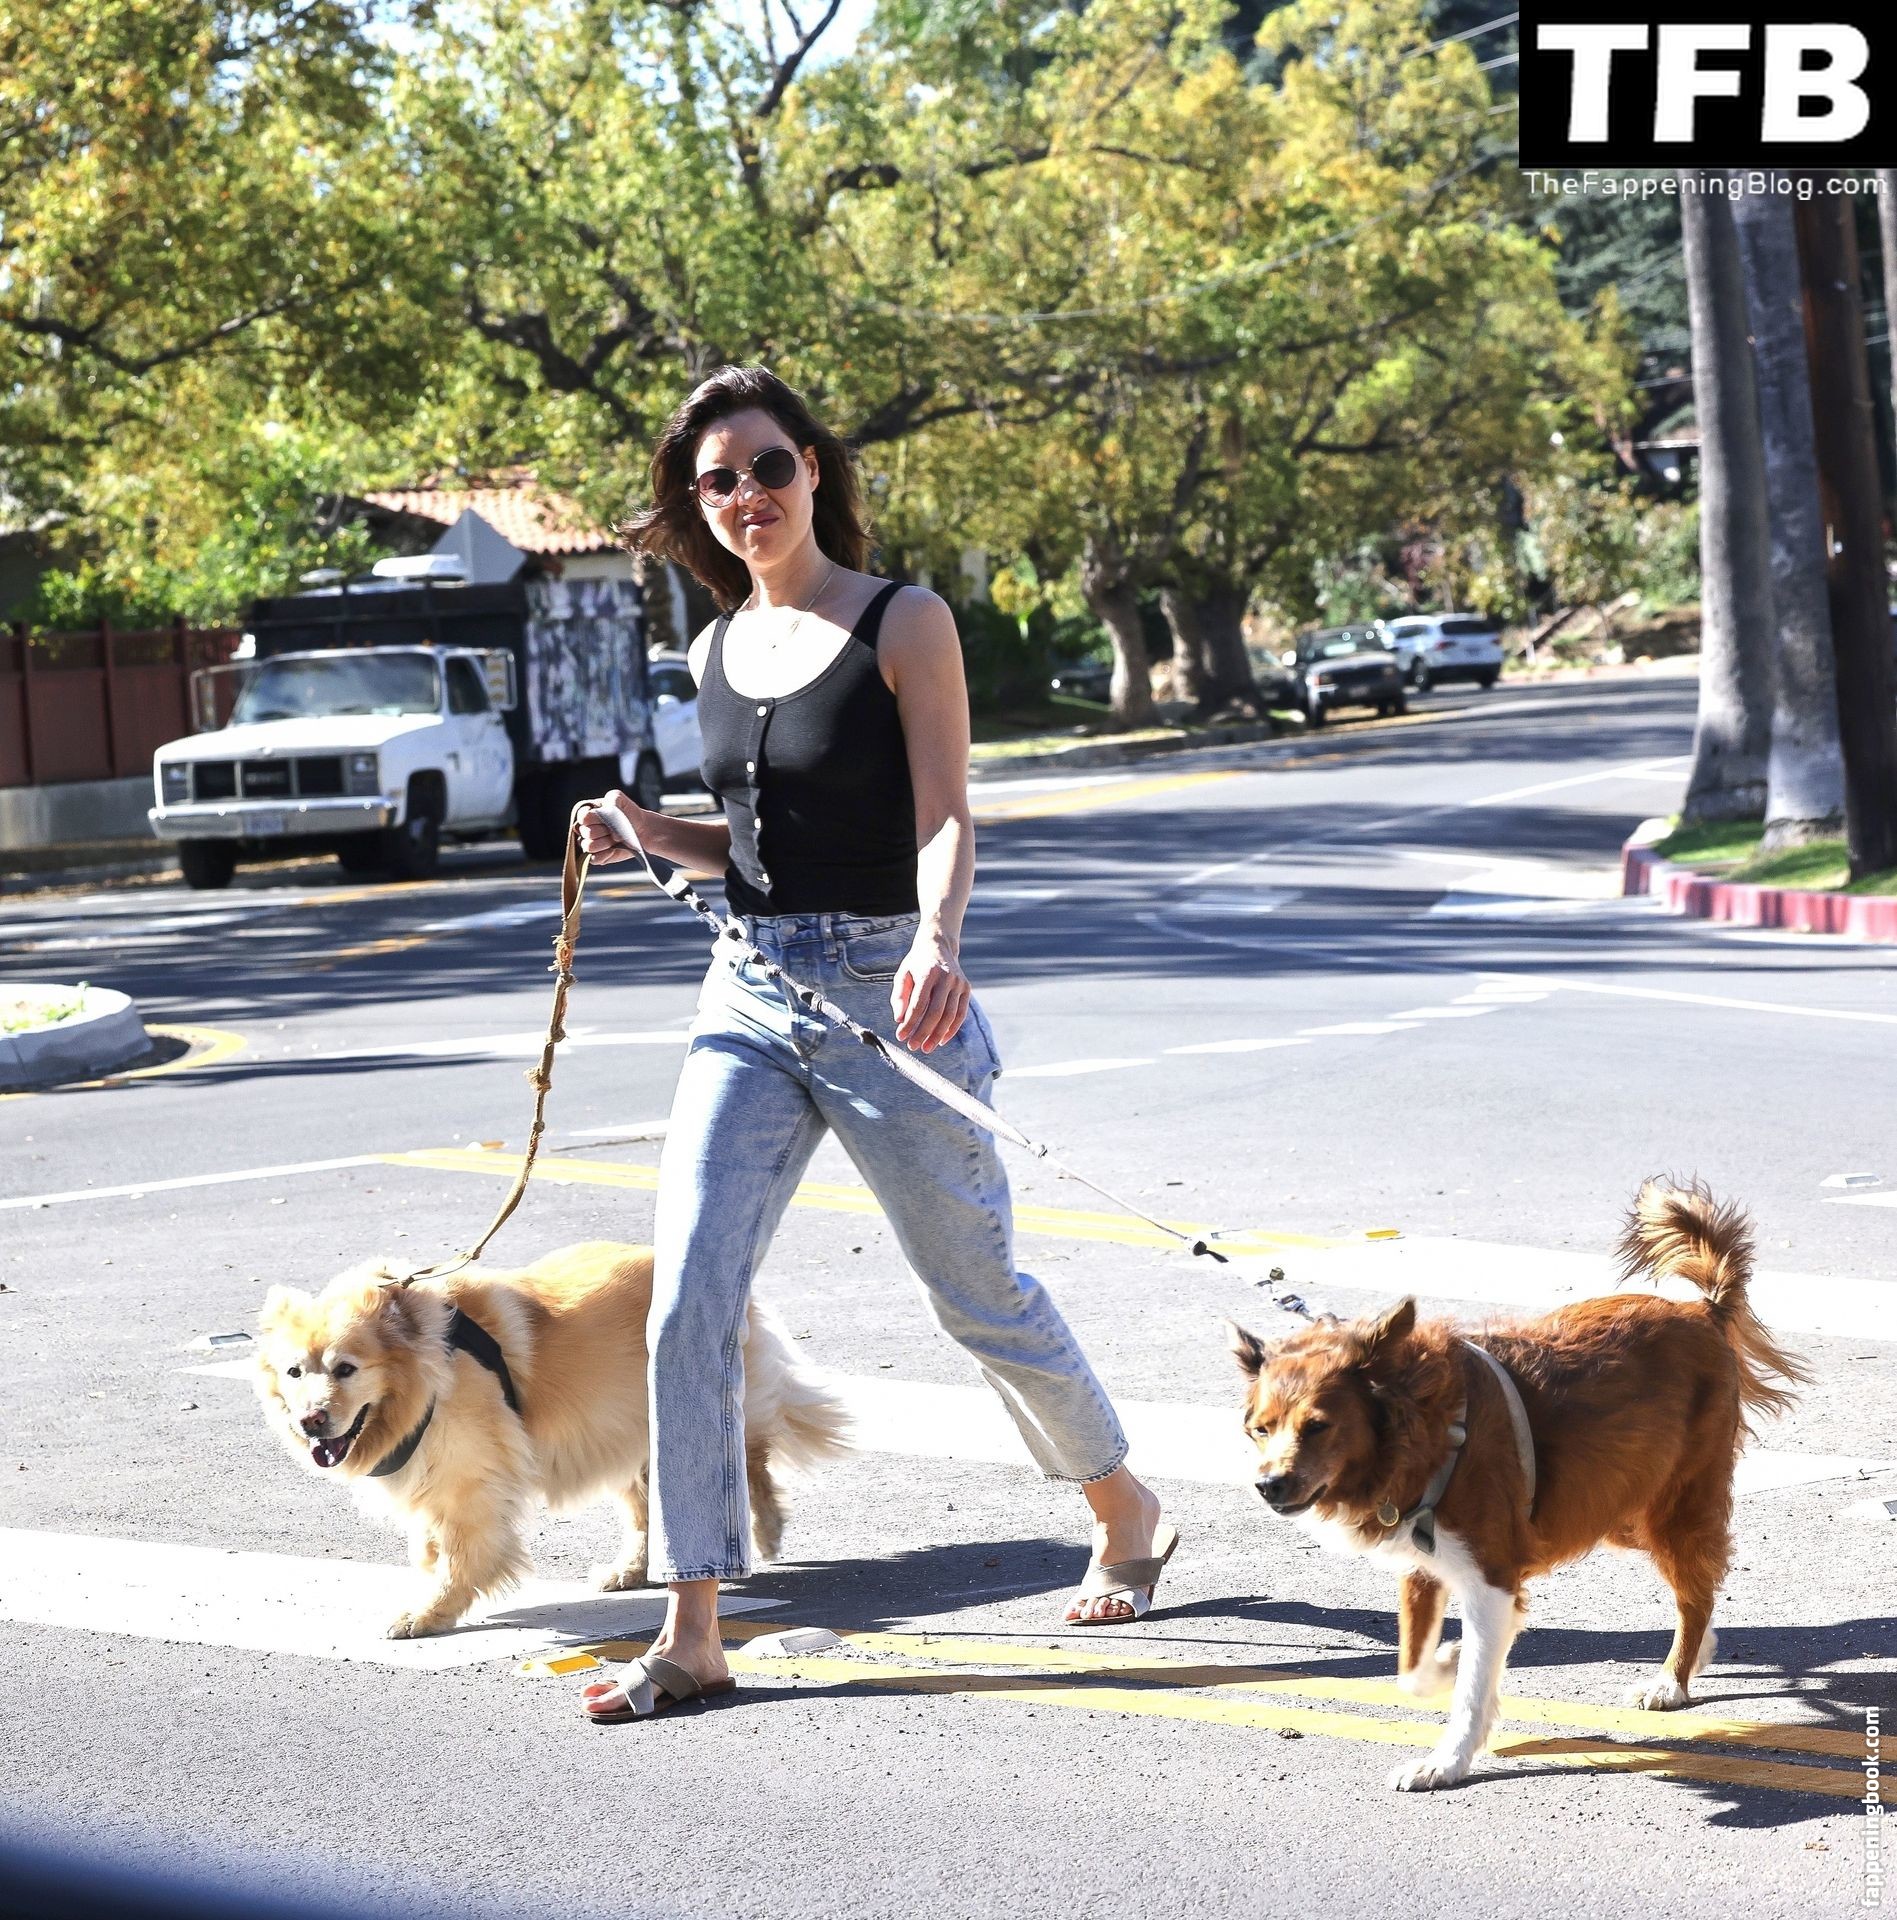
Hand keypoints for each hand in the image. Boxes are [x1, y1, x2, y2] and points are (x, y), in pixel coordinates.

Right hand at [576, 788, 642, 864]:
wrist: (642, 829)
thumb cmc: (628, 812)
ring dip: (604, 842)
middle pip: (586, 832)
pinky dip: (605, 854)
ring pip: (588, 846)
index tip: (607, 817)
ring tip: (616, 838)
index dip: (595, 818)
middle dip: (603, 830)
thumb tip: (606, 809)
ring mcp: (590, 843)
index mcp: (587, 813)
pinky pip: (594, 859)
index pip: (582, 818)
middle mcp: (585, 829)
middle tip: (615, 828)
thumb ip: (611, 798)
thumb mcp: (619, 798)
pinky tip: (614, 848)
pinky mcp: (598, 857)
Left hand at [893, 928, 969, 1051]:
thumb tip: (899, 1020)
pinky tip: (941, 1041)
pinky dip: (952, 1029)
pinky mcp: (967, 988)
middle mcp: (947, 978)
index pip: (919, 1004)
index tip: (900, 1037)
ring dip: (938, 1035)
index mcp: (928, 973)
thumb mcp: (902, 974)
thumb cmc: (916, 964)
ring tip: (926, 1048)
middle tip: (913, 1047)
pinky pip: (961, 1013)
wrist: (939, 946)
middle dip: (924, 1033)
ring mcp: (959, 983)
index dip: (910, 1023)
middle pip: (936, 1012)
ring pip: (950, 1015)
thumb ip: (899, 997)